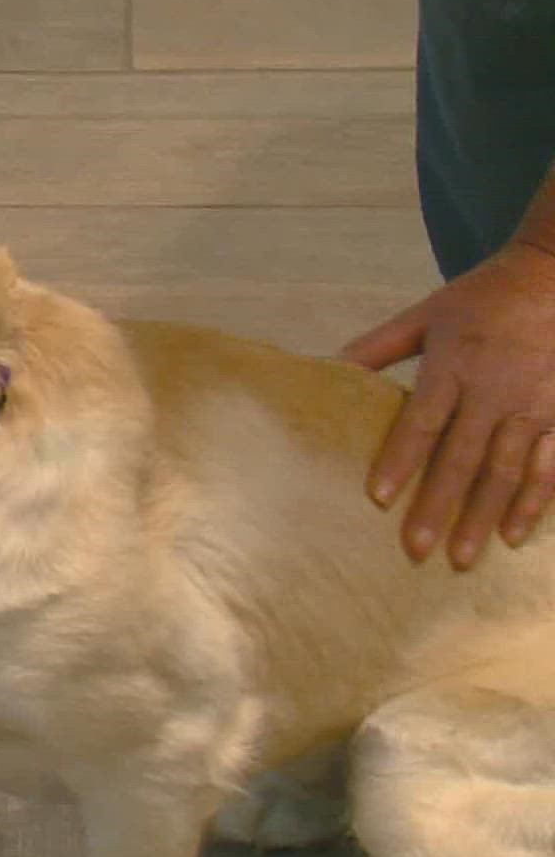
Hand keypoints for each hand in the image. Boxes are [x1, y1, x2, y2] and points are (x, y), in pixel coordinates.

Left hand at [342, 241, 554, 569]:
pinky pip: (552, 463)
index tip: (379, 499)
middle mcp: (494, 390)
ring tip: (464, 557)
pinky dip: (536, 500)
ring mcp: (536, 404)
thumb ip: (377, 347)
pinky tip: (517, 534)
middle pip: (463, 458)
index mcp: (453, 365)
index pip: (422, 422)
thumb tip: (325, 368)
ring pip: (508, 470)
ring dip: (486, 516)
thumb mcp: (425, 314)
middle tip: (417, 552)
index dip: (400, 461)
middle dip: (440, 508)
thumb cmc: (482, 298)